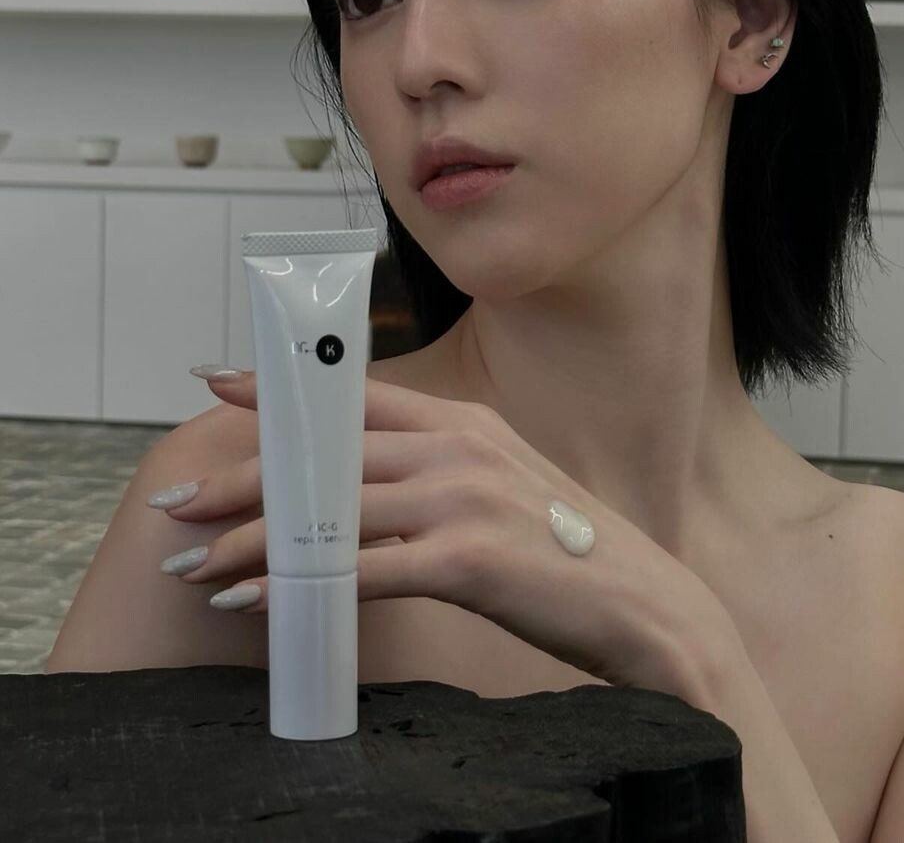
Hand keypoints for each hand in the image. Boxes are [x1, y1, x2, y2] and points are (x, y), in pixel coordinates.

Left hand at [148, 369, 740, 693]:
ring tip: (196, 566)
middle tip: (180, 501)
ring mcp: (463, 500)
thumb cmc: (565, 548)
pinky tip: (255, 602)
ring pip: (329, 515)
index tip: (219, 381)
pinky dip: (297, 587)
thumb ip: (438, 469)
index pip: (356, 396)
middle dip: (242, 478)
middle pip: (326, 457)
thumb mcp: (503, 483)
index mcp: (464, 423)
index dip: (283, 387)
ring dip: (251, 544)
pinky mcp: (468, 560)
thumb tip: (362, 484)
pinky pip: (359, 572)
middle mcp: (458, 449)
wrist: (642, 602)